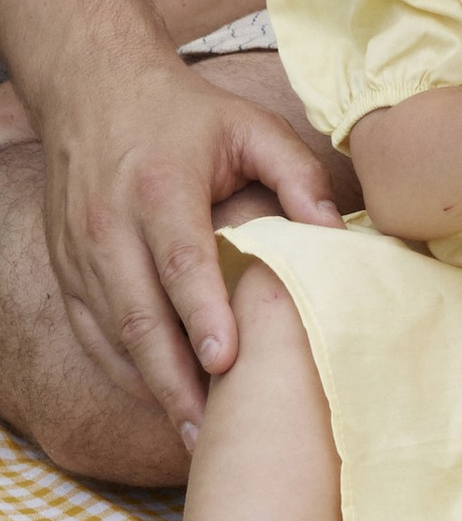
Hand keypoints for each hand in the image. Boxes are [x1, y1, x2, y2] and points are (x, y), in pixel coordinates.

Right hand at [41, 48, 341, 437]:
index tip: (226, 363)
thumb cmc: (183, 113)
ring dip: (152, 386)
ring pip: (112, 334)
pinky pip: (91, 331)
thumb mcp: (250, 126)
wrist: (92, 88)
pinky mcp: (66, 268)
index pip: (181, 262)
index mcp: (161, 188)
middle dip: (175, 378)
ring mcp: (81, 250)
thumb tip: (337, 235)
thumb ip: (298, 177)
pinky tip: (159, 397)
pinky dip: (123, 369)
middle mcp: (111, 225)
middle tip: (211, 430)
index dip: (202, 316)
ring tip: (193, 432)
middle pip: (140, 316)